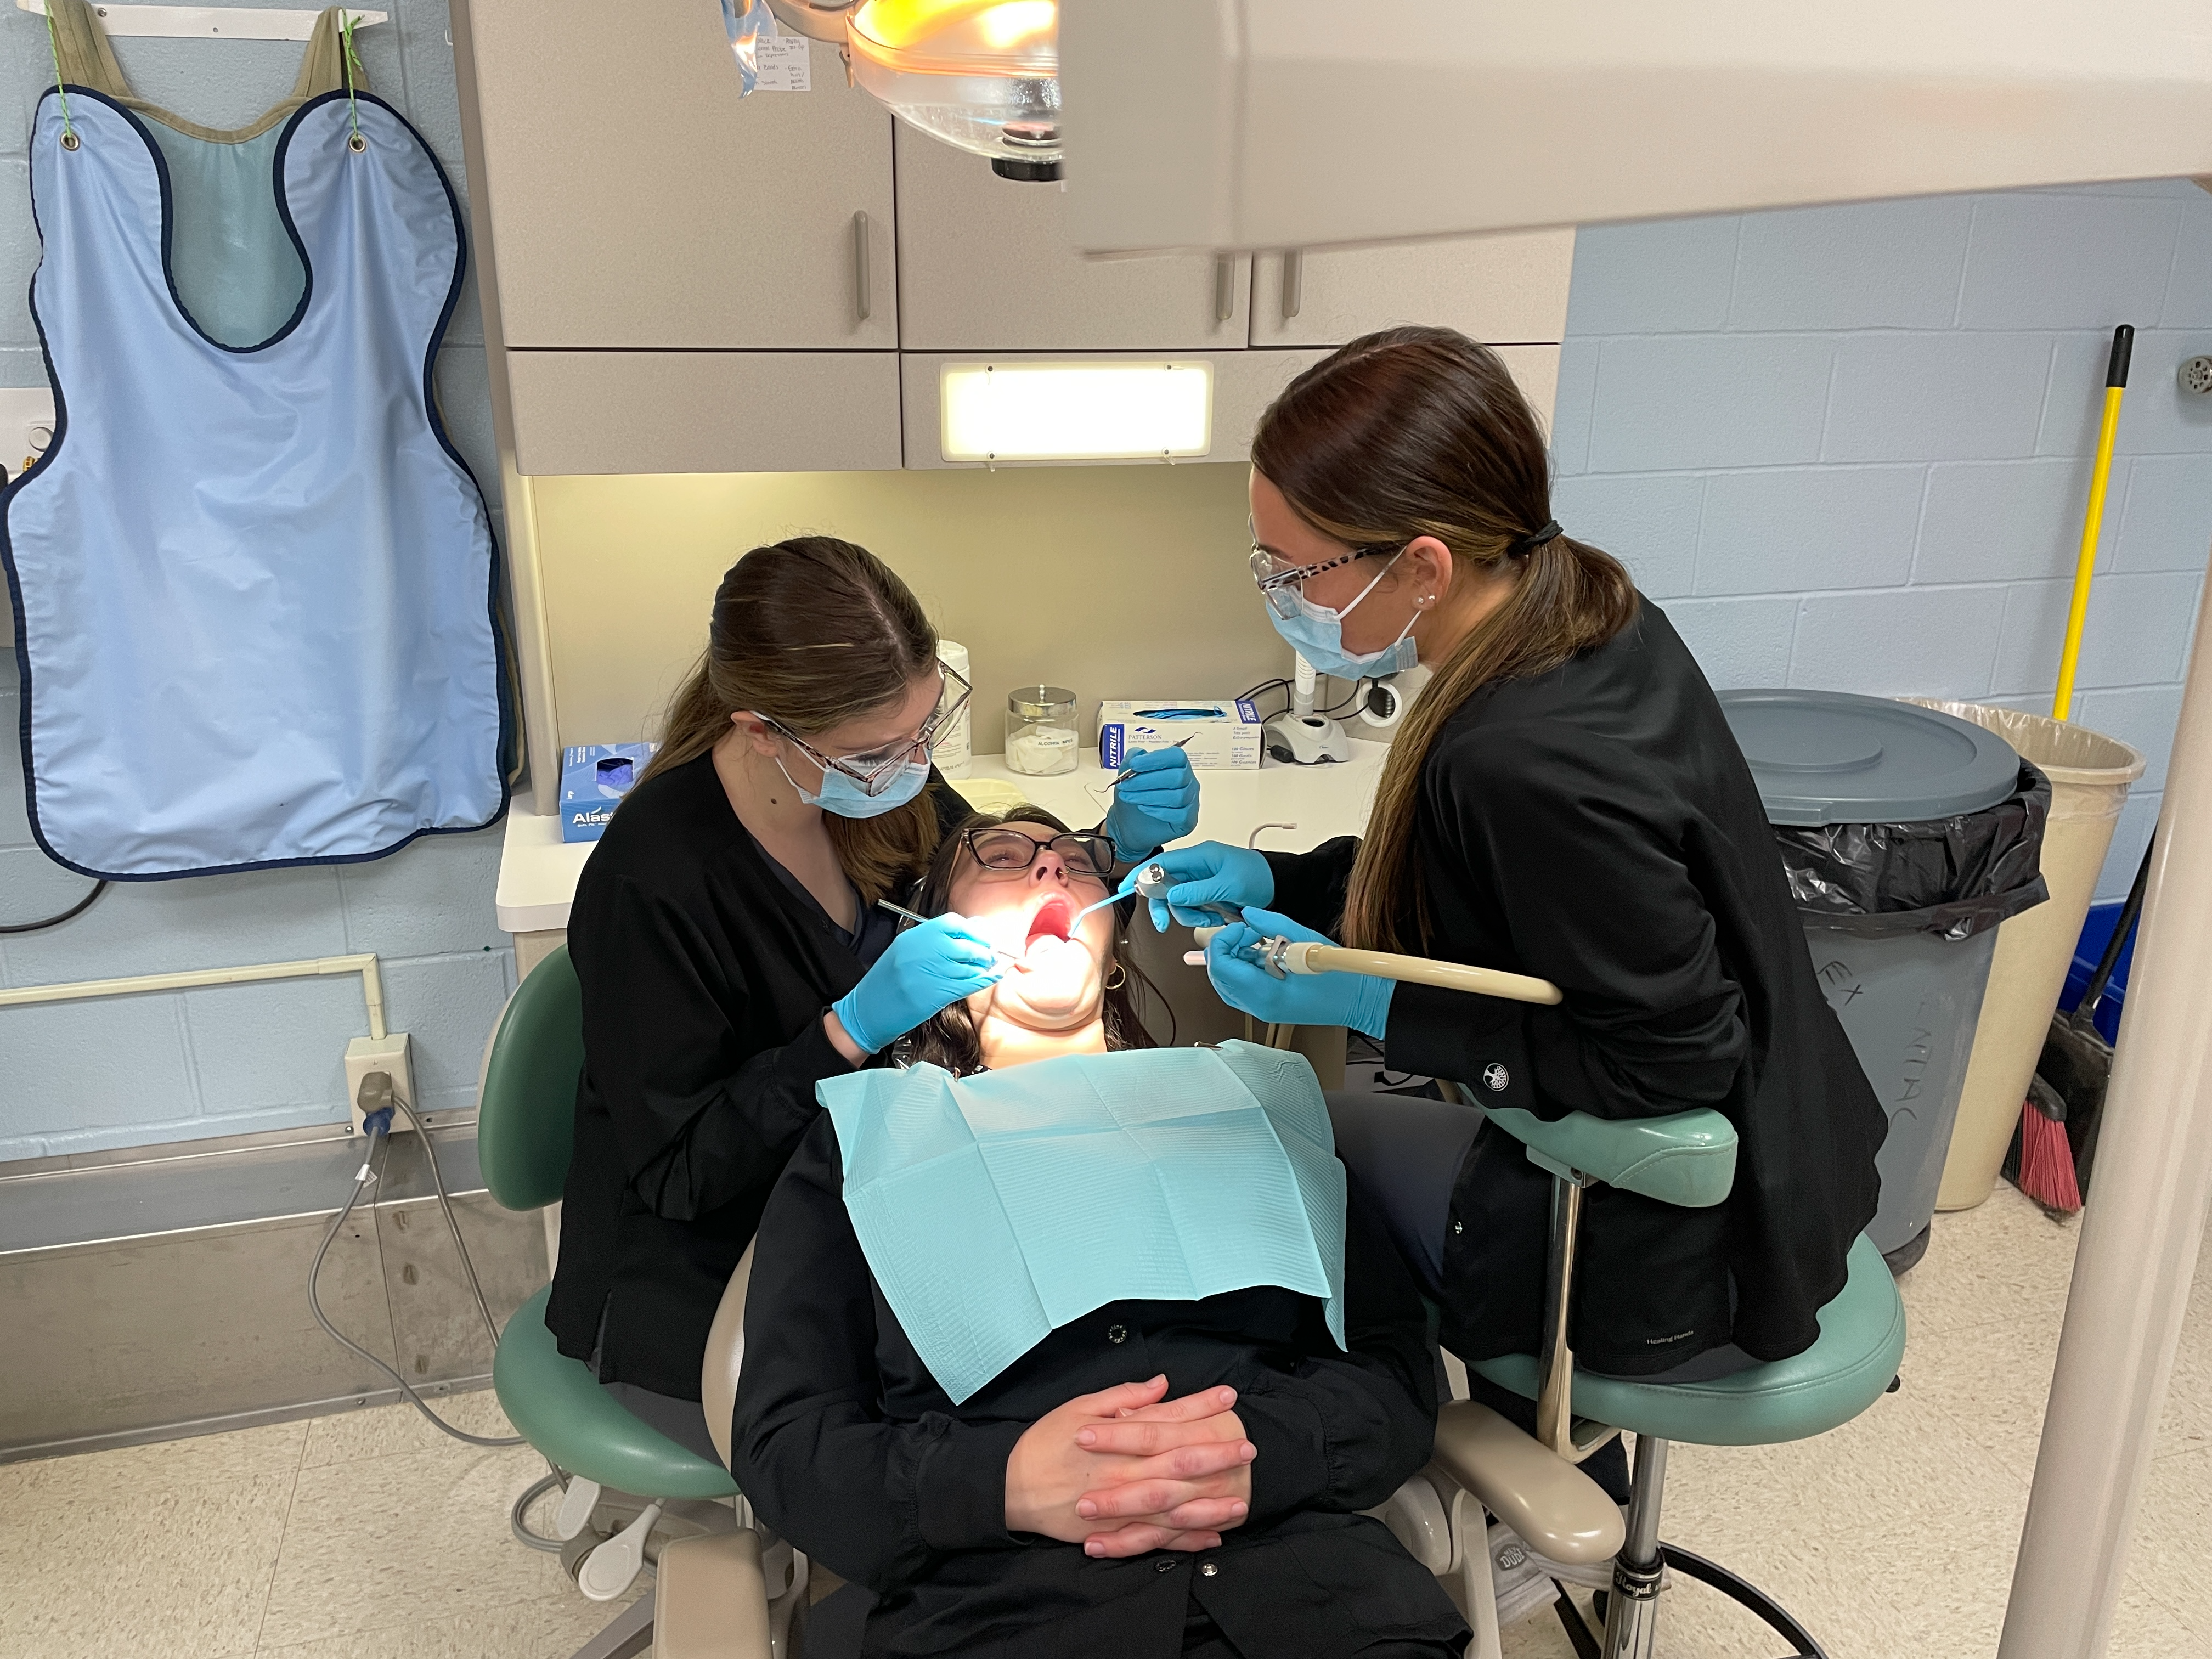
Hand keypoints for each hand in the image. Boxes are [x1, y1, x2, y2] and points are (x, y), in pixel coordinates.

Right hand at [827, 912, 1002, 1055]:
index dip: (973, 930)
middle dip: (983, 949)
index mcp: (913, 938)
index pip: (952, 923)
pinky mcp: (933, 995)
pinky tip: (991, 978)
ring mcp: (927, 973)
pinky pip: (967, 984)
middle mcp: (921, 951)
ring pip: (969, 966)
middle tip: (991, 954)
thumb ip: (930, 943)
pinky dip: (983, 980)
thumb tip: (966, 936)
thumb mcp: (903, 953)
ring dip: (985, 966)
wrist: (865, 1012)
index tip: (982, 936)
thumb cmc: (885, 984)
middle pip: (965, 944)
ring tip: (992, 966)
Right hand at [1004, 1376, 1254, 1554]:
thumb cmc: (1044, 1443)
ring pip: (1174, 1507)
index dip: (1200, 1408)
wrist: (1011, 1488)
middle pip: (1179, 1462)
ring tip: (1240, 1499)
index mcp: (1118, 1437)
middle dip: (1216, 1455)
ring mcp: (1121, 1505)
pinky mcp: (1114, 1532)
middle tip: (1248, 1449)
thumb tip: (1160, 1385)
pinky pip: (1156, 1539)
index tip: (1229, 1399)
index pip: (1168, 1419)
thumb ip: (1123, 1396)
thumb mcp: (1079, 1406)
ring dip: (1210, 1503)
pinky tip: (1211, 1536)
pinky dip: (1185, 1540)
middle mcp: (1125, 1472)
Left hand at [1104, 747, 1200, 861]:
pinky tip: (1143, 809)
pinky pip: (1178, 815)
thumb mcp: (1128, 775)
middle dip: (1147, 781)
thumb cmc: (1135, 796)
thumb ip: (1132, 760)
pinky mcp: (1188, 820)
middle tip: (1126, 785)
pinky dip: (1157, 811)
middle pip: (1176, 777)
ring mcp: (1191, 802)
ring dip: (1148, 796)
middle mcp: (1188, 781)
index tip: (1134, 764)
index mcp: (1177, 765)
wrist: (1130, 824)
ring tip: (1129, 797)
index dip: (1155, 759)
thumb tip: (1138, 753)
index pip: (1176, 756)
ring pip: (1176, 797)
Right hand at [1140, 840, 1273, 932]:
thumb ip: (1199, 891)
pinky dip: (1200, 918)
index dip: (1141, 876)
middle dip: (1163, 907)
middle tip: (1164, 925)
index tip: (1126, 890)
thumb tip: (1171, 896)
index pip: (1161, 863)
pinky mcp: (1206, 896)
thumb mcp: (1229, 885)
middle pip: (1164, 886)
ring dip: (1189, 916)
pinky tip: (1216, 919)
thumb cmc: (1258, 877)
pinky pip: (1192, 909)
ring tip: (1210, 920)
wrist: (1279, 886)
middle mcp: (1195, 868)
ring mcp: (1200, 883)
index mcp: (1199, 856)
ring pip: (1177, 902)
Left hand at [1204, 907, 1394, 1038]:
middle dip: (1227, 948)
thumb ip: (1272, 925)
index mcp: (1265, 993)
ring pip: (1226, 983)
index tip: (1243, 928)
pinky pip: (1241, 989)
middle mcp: (1258, 1007)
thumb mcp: (1306, 940)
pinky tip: (1263, 955)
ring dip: (1234, 958)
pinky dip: (1243, 969)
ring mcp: (1262, 1011)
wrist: (1362, 1002)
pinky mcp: (1267, 1008)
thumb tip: (1248, 913)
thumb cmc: (1341, 976)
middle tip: (1250, 932)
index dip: (1225, 940)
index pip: (1221, 966)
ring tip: (1258, 943)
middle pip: (1218, 976)